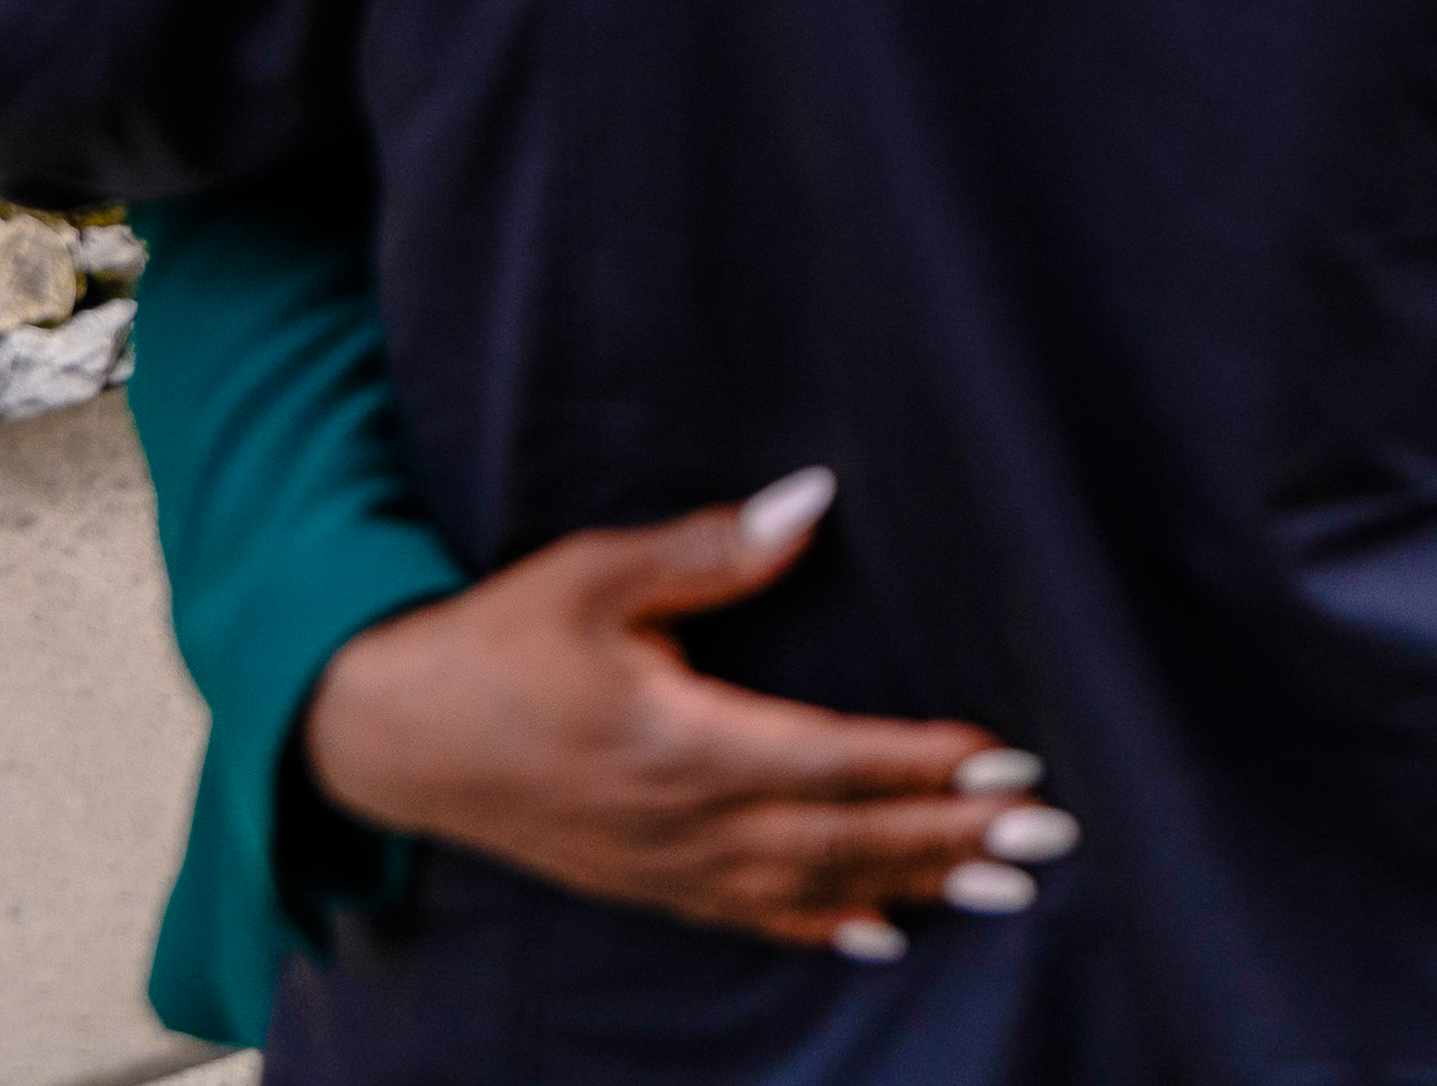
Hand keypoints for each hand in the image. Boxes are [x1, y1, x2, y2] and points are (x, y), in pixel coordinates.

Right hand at [300, 469, 1072, 957]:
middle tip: (1052, 840)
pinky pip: (748, 918)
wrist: (384, 734)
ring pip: (809, 888)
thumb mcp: (590, 574)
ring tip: (1007, 892)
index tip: (1009, 764)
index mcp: (676, 744)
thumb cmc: (492, 642)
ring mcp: (661, 864)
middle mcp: (680, 821)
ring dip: (913, 886)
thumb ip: (708, 548)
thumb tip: (811, 498)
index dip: (923, 767)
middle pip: (841, 838)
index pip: (829, 761)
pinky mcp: (641, 881)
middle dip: (952, 840)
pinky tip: (883, 937)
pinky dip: (823, 928)